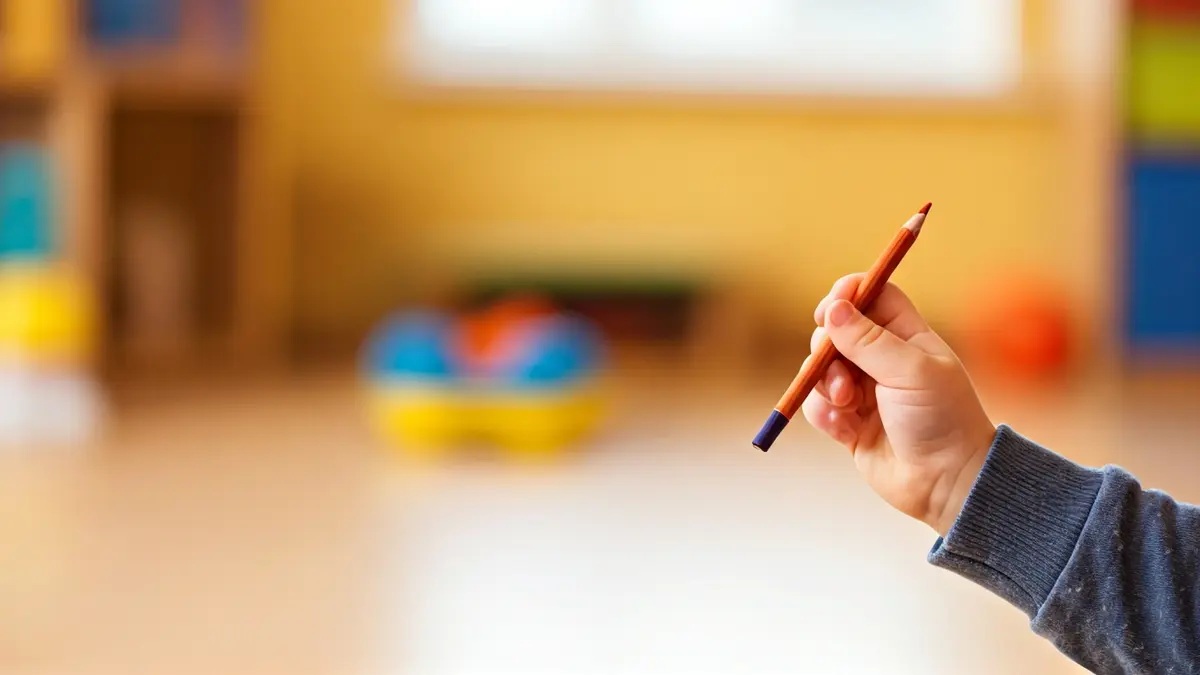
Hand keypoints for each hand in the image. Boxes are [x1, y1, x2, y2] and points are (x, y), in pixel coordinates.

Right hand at [802, 274, 996, 535]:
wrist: (946, 483)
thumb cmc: (942, 420)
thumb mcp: (910, 371)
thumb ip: (868, 340)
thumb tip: (834, 309)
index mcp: (907, 337)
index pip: (873, 296)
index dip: (849, 294)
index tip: (831, 307)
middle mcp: (883, 360)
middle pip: (837, 331)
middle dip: (828, 346)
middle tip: (836, 365)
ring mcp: (864, 391)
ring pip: (821, 369)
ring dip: (825, 383)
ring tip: (847, 403)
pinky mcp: (848, 423)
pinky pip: (818, 405)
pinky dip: (823, 413)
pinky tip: (842, 426)